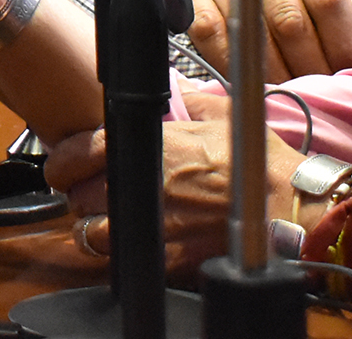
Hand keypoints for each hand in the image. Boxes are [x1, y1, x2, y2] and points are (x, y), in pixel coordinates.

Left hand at [45, 92, 305, 273]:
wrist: (290, 209)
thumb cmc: (260, 163)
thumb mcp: (220, 113)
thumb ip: (187, 100)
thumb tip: (174, 93)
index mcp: (153, 146)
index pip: (79, 151)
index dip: (62, 159)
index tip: (61, 163)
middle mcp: (145, 185)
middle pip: (78, 194)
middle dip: (79, 191)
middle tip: (89, 188)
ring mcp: (154, 225)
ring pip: (91, 232)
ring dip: (93, 225)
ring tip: (104, 218)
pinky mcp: (168, 257)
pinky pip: (124, 258)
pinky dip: (121, 251)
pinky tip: (134, 240)